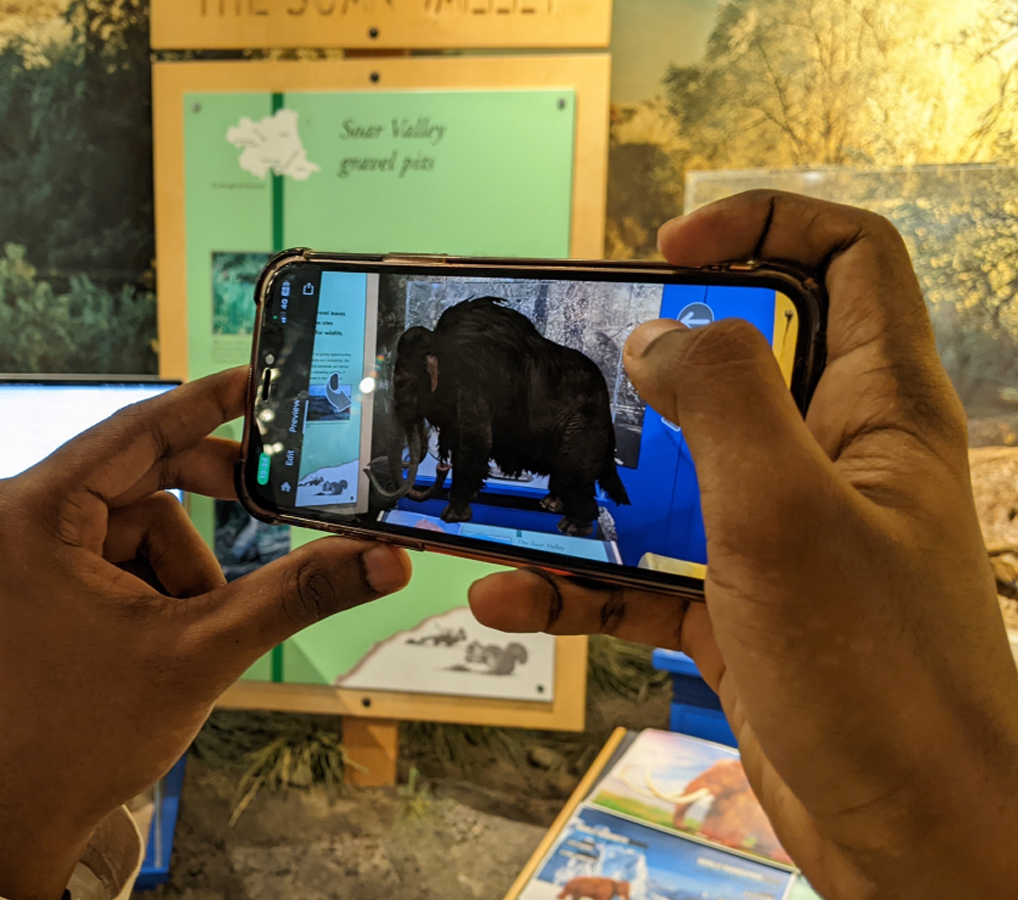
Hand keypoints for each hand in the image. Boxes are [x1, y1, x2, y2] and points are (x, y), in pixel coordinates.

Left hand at [0, 368, 410, 899]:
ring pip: (140, 518)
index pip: (137, 431)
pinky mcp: (30, 570)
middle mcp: (10, 514)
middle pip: (143, 475)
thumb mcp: (204, 649)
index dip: (206, 404)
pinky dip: (156, 581)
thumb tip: (385, 558)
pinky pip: (117, 546)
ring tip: (178, 633)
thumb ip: (298, 592)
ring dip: (181, 569)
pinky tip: (152, 635)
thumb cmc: (86, 736)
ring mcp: (16, 543)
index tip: (257, 379)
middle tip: (270, 510)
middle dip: (207, 516)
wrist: (24, 814)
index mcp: (30, 515)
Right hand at [469, 191, 1017, 898]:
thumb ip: (723, 399)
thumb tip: (656, 335)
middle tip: (569, 369)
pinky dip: (581, 583)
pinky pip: (646, 575)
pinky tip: (513, 596)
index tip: (669, 250)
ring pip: (675, 475)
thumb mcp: (786, 512)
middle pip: (739, 362)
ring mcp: (780, 538)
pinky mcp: (738, 610)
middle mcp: (831, 459)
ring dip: (592, 483)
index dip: (764, 224)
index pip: (847, 259)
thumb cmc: (878, 674)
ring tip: (513, 487)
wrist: (913, 841)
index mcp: (877, 406)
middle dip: (647, 359)